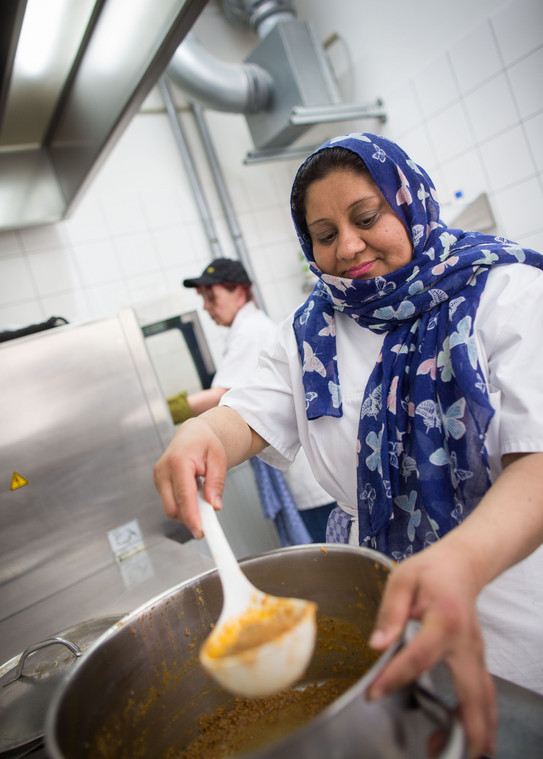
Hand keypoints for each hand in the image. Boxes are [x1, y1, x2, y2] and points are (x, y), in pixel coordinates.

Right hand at [153, 417, 227, 537]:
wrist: (193, 435)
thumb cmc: (206, 443)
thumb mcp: (218, 459)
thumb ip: (216, 482)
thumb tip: (214, 505)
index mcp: (178, 461)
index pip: (184, 495)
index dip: (192, 516)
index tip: (200, 531)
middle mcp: (163, 470)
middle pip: (172, 507)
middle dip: (189, 518)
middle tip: (209, 519)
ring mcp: (158, 478)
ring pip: (170, 508)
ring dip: (187, 511)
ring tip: (202, 494)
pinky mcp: (159, 484)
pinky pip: (170, 503)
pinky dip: (183, 505)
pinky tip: (194, 492)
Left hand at [367, 541, 496, 757]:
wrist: (461, 566)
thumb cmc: (430, 572)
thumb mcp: (403, 580)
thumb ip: (390, 612)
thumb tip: (378, 644)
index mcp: (444, 620)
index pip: (419, 656)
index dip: (396, 677)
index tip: (375, 694)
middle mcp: (466, 643)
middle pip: (471, 692)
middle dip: (462, 726)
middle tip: (439, 752)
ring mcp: (477, 655)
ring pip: (484, 700)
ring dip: (475, 730)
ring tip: (457, 754)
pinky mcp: (477, 662)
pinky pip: (484, 696)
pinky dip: (481, 720)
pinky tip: (471, 740)